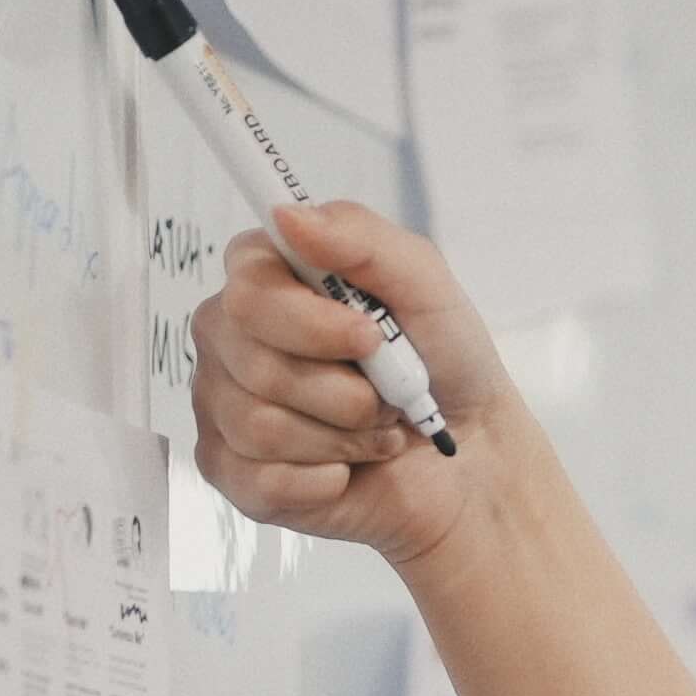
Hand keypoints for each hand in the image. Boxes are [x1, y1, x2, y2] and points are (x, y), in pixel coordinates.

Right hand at [186, 201, 510, 570]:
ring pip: (259, 425)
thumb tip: (288, 215)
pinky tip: (349, 469)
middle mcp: (232, 338)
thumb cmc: (444, 363)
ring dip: (343, 436)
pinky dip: (325, 479)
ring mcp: (225, 407)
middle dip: (344, 390)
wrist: (470, 456)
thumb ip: (360, 238)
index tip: (369, 335)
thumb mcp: (425, 283)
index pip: (246, 287)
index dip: (309, 321)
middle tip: (388, 395)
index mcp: (267, 280)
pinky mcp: (235, 474)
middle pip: (256, 362)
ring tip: (376, 430)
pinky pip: (259, 480)